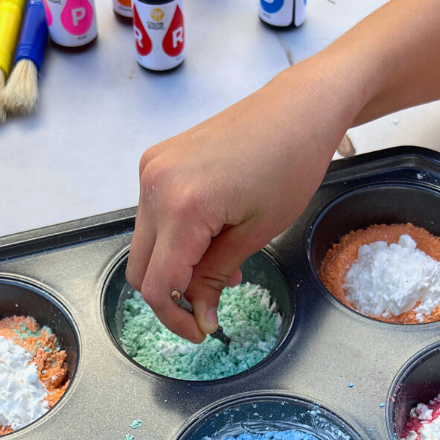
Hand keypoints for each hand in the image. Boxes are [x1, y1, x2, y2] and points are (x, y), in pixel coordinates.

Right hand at [126, 62, 352, 342]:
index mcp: (181, 206)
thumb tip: (198, 316)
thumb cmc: (291, 163)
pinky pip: (152, 216)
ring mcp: (152, 169)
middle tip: (211, 304)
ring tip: (222, 266)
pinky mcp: (156, 160)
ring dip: (175, 266)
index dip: (174, 317)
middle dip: (173, 295)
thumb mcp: (256, 233)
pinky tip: (211, 238)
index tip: (200, 332)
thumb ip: (215, 276)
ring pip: (145, 244)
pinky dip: (174, 238)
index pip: (157, 284)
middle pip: (141, 268)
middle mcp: (155, 185)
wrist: (298, 107)